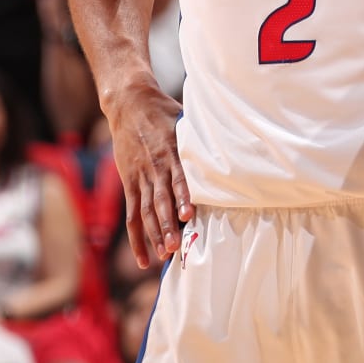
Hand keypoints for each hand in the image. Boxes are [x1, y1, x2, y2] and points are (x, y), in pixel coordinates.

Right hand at [104, 80, 192, 268]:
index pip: (178, 178)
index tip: (188, 214)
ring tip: (164, 255)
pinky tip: (143, 258)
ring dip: (154, 234)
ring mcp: (140, 177)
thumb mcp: (185, 120)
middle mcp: (155, 167)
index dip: (182, 197)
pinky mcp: (129, 183)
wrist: (129, 103)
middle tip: (176, 246)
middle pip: (160, 200)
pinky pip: (132, 215)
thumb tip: (234, 148)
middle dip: (167, 225)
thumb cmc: (164, 112)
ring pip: (146, 211)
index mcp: (171, 151)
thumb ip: (202, 139)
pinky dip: (137, 238)